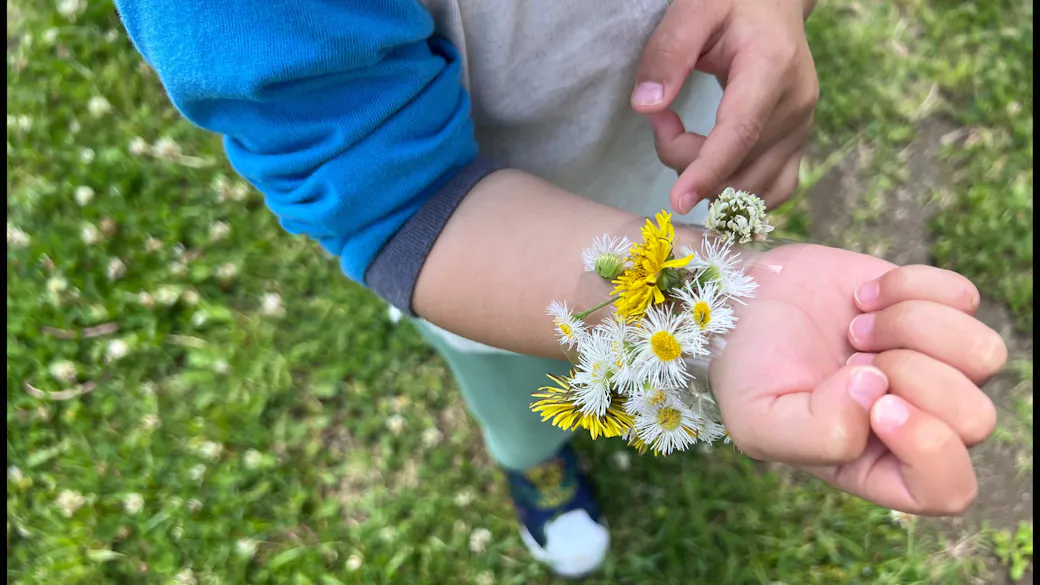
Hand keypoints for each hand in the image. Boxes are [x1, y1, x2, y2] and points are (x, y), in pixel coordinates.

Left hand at [632, 0, 818, 211]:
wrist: (774, 3)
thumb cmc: (733, 2)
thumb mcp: (694, 9)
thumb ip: (668, 53)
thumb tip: (646, 107)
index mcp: (772, 68)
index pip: (740, 133)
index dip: (708, 171)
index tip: (677, 200)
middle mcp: (795, 105)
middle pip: (740, 167)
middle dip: (688, 162)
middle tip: (661, 122)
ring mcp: (801, 129)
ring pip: (753, 187)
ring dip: (708, 180)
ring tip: (682, 137)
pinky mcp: (797, 143)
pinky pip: (772, 190)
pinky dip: (735, 191)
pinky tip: (709, 166)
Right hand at [710, 245, 1005, 514]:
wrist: (742, 299)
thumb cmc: (748, 369)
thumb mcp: (756, 422)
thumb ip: (815, 435)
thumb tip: (877, 391)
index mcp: (878, 466)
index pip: (949, 488)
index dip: (929, 447)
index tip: (880, 406)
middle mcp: (918, 421)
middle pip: (976, 417)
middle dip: (911, 375)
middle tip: (854, 356)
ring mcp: (935, 364)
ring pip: (986, 355)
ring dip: (912, 327)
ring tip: (858, 327)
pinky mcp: (935, 308)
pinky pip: (965, 297)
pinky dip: (909, 286)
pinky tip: (864, 297)